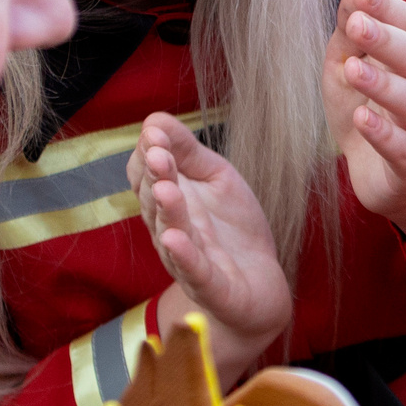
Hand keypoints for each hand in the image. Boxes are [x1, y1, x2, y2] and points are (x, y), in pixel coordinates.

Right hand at [128, 112, 290, 384]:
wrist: (259, 286)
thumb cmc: (231, 231)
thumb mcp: (216, 179)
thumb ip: (189, 151)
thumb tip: (155, 119)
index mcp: (171, 203)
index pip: (147, 177)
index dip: (149, 155)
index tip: (154, 132)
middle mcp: (171, 231)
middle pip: (156, 202)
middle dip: (156, 177)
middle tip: (157, 153)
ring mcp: (188, 260)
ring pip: (172, 233)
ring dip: (168, 211)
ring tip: (166, 188)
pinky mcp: (210, 286)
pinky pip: (193, 270)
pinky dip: (184, 255)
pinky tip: (175, 238)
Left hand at [325, 0, 405, 237]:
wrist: (383, 177)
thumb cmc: (365, 113)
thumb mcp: (348, 67)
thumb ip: (351, 32)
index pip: (405, 24)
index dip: (385, 7)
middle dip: (385, 40)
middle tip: (356, 24)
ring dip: (382, 84)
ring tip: (353, 70)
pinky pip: (403, 148)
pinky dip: (383, 132)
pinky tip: (362, 118)